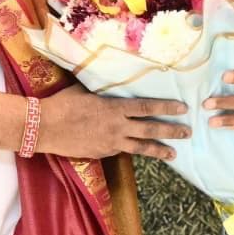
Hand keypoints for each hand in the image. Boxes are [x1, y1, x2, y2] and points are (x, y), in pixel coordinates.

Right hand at [38, 86, 189, 160]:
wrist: (45, 127)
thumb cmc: (64, 102)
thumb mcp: (86, 90)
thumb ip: (103, 91)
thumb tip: (111, 81)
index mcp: (115, 107)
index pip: (147, 107)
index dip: (166, 108)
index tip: (182, 108)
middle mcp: (117, 127)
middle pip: (150, 129)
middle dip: (171, 130)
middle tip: (188, 132)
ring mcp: (111, 143)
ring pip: (141, 147)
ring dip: (159, 150)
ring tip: (174, 154)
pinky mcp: (102, 153)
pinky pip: (122, 151)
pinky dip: (133, 150)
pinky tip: (140, 150)